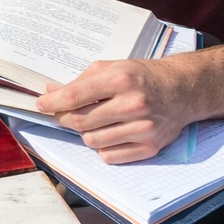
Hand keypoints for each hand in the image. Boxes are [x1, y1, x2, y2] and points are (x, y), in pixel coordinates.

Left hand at [34, 59, 191, 163]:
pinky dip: (102, 147)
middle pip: (79, 121)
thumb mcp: (111, 68)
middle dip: (63, 118)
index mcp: (121, 80)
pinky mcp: (150, 146)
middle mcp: (133, 104)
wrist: (182, 89)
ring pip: (91, 141)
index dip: (52, 103)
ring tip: (92, 120)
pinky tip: (108, 132)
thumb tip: (50, 92)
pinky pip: (109, 156)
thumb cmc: (142, 76)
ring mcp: (143, 128)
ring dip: (84, 132)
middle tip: (61, 113)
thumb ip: (80, 81)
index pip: (74, 96)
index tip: (41, 104)